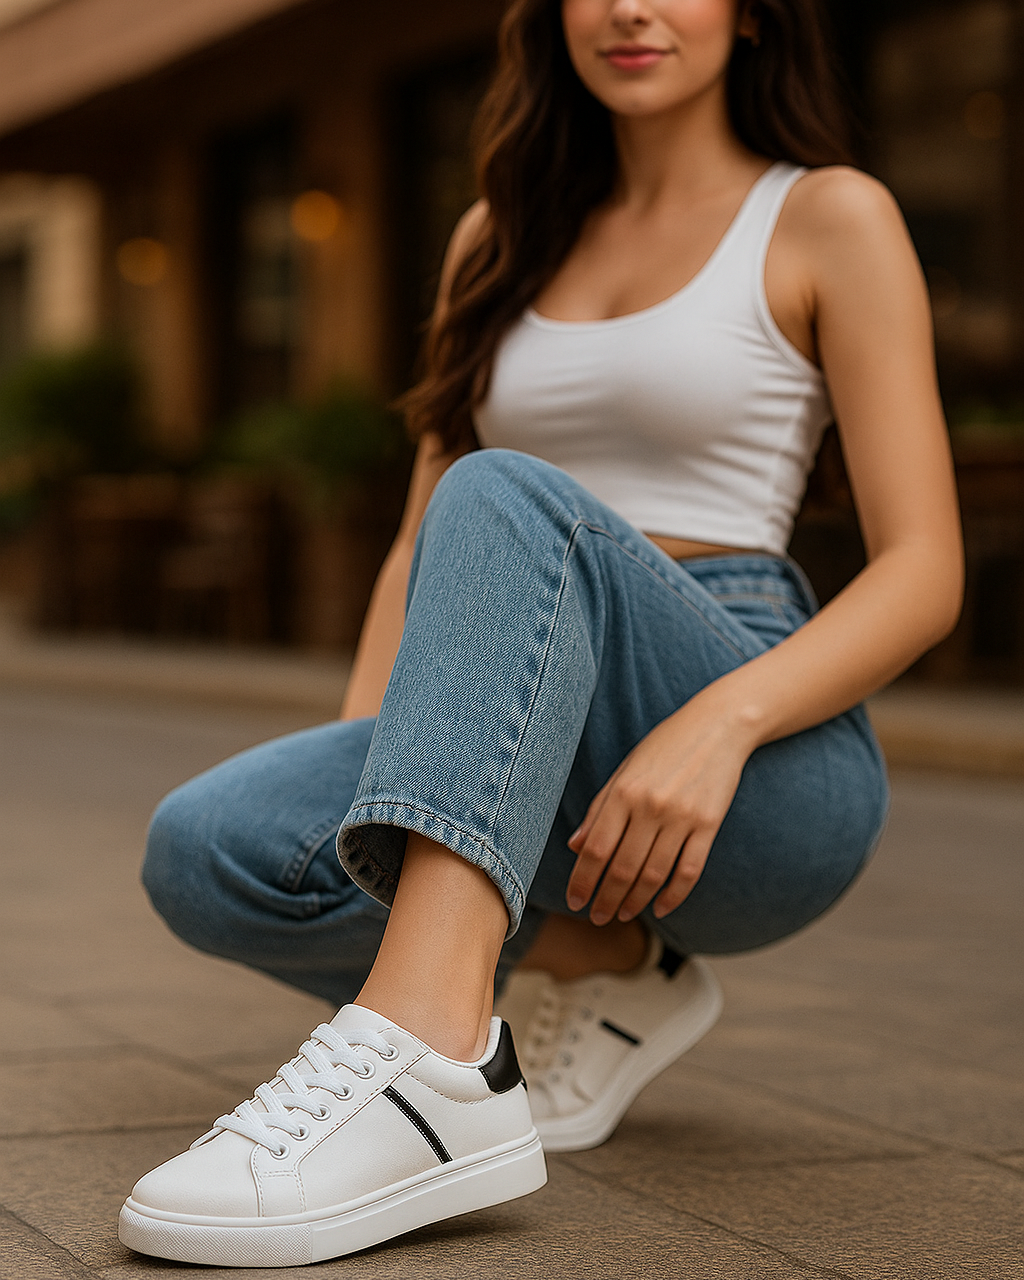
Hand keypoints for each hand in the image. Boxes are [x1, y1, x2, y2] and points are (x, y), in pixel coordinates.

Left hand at [565, 695, 754, 924]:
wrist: (717, 727)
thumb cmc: (664, 747)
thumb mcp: (624, 771)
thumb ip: (599, 809)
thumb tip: (576, 847)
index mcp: (624, 792)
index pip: (596, 849)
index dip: (582, 880)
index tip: (574, 901)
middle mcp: (651, 807)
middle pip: (623, 868)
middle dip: (606, 899)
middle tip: (597, 917)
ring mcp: (682, 817)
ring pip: (654, 874)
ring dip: (636, 901)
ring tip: (623, 915)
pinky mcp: (709, 825)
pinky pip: (690, 870)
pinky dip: (674, 895)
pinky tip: (662, 908)